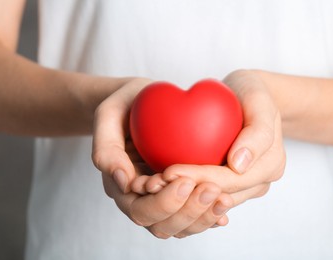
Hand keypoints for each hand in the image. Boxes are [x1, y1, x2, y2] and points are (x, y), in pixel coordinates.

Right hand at [92, 78, 231, 237]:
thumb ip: (107, 148)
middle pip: (162, 225)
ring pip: (180, 226)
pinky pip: (192, 216)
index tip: (186, 180)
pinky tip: (224, 206)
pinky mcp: (176, 196)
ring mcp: (158, 200)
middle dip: (188, 211)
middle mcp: (139, 200)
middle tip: (212, 189)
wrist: (137, 105)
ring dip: (202, 217)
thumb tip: (124, 182)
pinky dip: (208, 216)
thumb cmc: (124, 107)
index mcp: (121, 186)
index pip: (141, 209)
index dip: (164, 202)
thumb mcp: (108, 116)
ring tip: (224, 198)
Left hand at [133, 70, 285, 207]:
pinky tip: (159, 186)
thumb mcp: (259, 100)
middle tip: (152, 183)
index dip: (199, 179)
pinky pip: (205, 195)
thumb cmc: (252, 94)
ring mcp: (244, 186)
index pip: (231, 180)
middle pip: (218, 197)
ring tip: (151, 186)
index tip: (168, 172)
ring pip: (210, 203)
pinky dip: (183, 193)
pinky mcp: (228, 184)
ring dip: (180, 199)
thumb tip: (239, 165)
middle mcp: (259, 182)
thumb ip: (257, 132)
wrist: (249, 97)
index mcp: (271, 166)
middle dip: (184, 194)